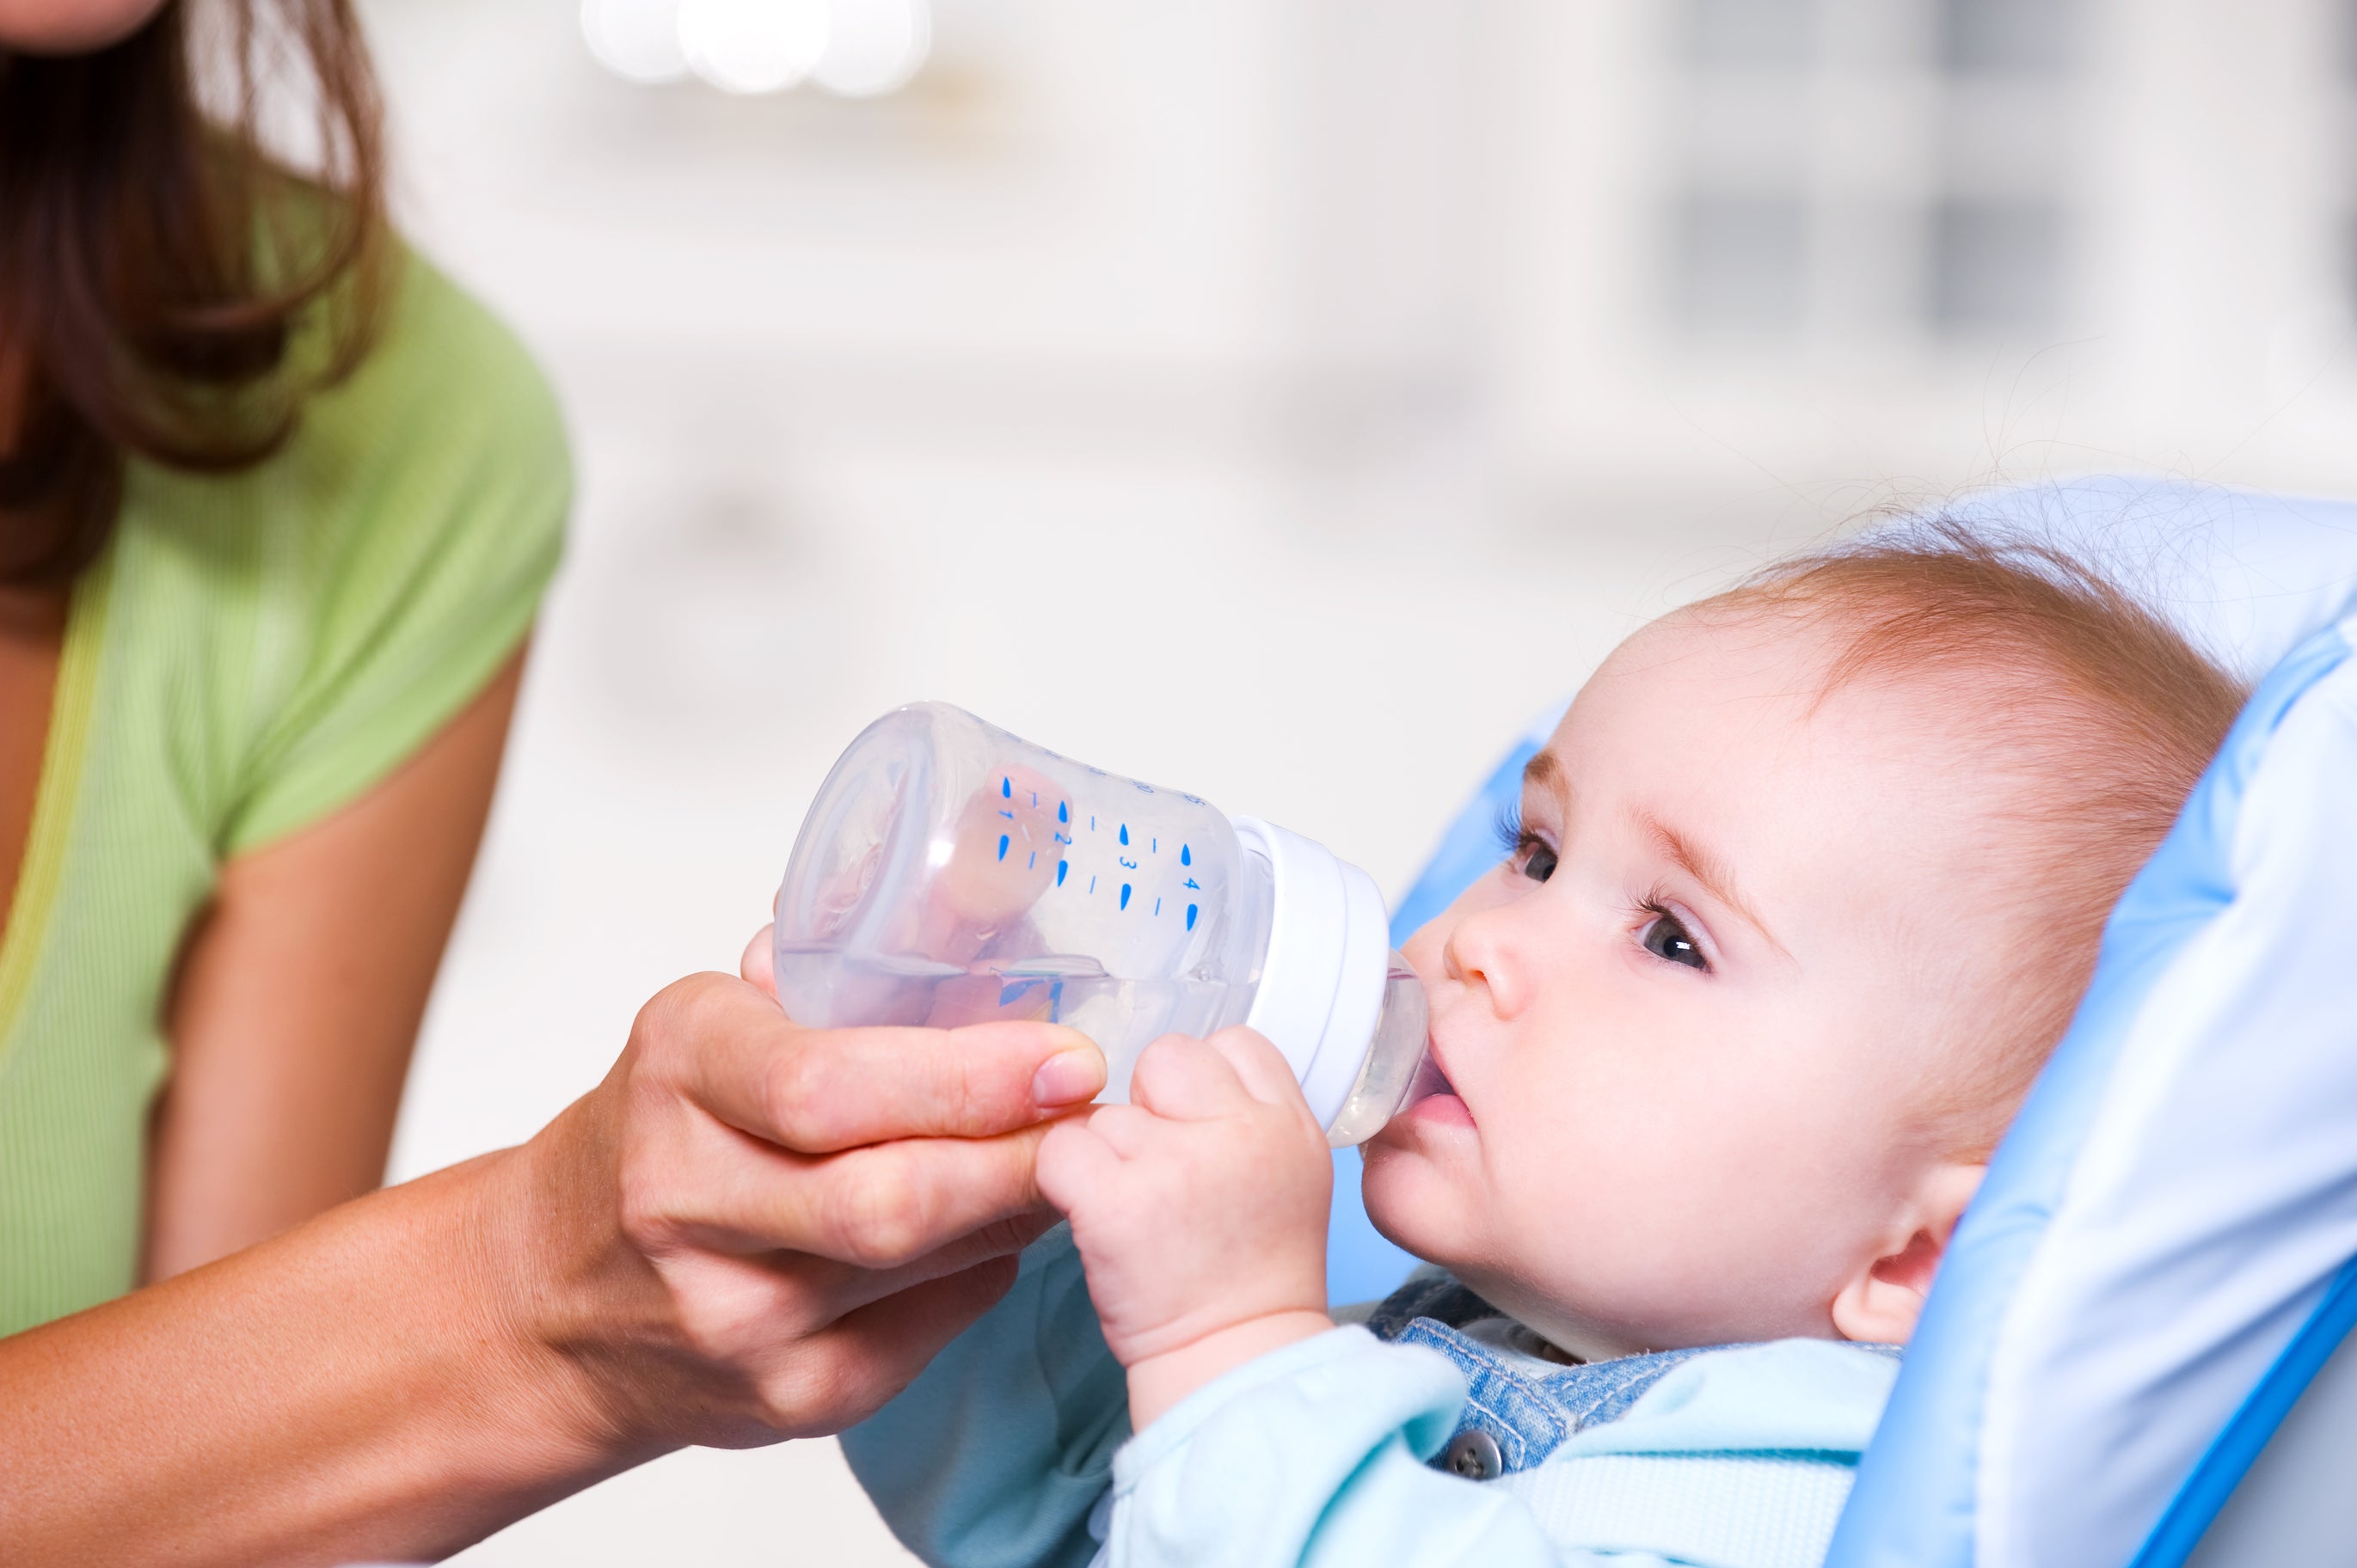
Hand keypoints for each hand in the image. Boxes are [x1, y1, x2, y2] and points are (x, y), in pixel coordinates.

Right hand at [490, 926, 1108, 1454]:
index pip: (825, 1087)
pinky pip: (928, 1330)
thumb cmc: (655, 1135)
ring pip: (921, 1265)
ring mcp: (731, 1315)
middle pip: (889, 1196)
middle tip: (1095, 1111)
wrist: (548, 1297)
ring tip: (1067, 1155)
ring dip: (1017, 1206)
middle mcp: (687, 1202)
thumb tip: (990, 905)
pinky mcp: (782, 1399)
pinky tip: (999, 1226)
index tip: (1065, 1055)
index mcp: (678, 1073)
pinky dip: (985, 1268)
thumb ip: (831, 979)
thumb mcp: (713, 1025)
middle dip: (1017, 1153)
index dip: (967, 1076)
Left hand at [1035, 1027, 1333, 1428]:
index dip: (1202, 1084)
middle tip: (1157, 1171)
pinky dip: (1064, 1184)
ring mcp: (1176, 1163)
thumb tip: (1182, 1079)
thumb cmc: (1252, 1274)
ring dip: (1106, 1158)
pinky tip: (1094, 1219)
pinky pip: (1060, 1151)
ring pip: (1107, 1114)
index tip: (1196, 1131)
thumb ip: (1249, 1115)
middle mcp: (1240, 1132)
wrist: (1233, 1360)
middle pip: (1166, 1058)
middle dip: (1149, 1106)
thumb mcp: (1291, 1174)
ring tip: (1137, 1215)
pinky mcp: (1115, 1202)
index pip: (1235, 1044)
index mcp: (1289, 1123)